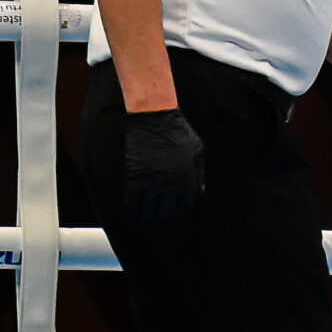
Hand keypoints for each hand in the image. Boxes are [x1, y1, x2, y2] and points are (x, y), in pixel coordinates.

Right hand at [122, 108, 204, 223]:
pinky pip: (132, 201)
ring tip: (144, 214)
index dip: (177, 211)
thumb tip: (199, 193)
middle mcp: (170, 184)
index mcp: (187, 179)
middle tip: (156, 214)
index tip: (171, 210)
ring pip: (147, 210)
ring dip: (146, 215)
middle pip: (165, 212)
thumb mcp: (197, 150)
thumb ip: (198, 173)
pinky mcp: (134, 176)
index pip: (183, 207)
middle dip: (161, 215)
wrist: (155, 116)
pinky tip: (133, 207)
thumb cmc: (178, 131)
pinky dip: (132, 208)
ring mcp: (151, 181)